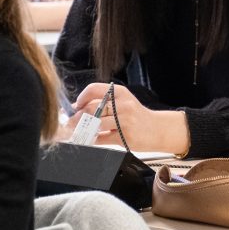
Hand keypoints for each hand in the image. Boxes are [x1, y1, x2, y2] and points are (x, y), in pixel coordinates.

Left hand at [65, 83, 190, 153]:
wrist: (158, 129)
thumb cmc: (137, 116)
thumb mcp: (123, 102)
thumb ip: (103, 103)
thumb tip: (75, 108)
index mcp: (120, 93)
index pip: (94, 89)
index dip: (81, 98)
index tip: (75, 107)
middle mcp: (123, 104)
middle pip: (91, 108)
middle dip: (76, 117)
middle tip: (70, 123)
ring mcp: (124, 120)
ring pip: (94, 124)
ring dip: (82, 130)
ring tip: (78, 132)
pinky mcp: (124, 136)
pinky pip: (101, 138)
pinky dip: (91, 140)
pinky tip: (90, 139)